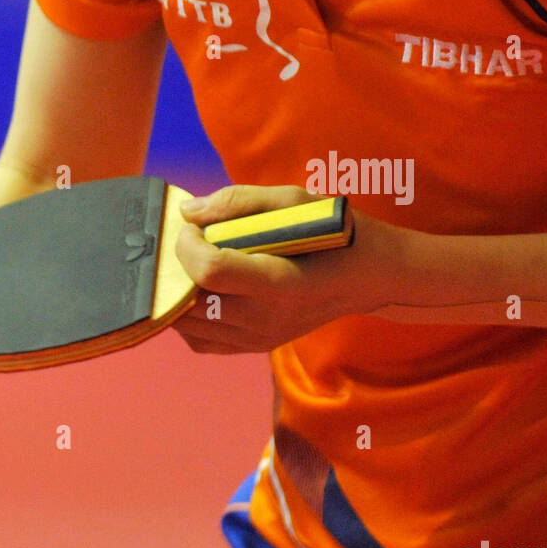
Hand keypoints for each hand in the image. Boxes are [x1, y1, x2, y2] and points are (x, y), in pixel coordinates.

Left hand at [173, 185, 398, 353]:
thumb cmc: (332, 232)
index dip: (187, 244)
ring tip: (193, 263)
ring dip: (178, 292)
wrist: (369, 276)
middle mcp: (266, 319)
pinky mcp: (256, 346)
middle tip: (189, 241)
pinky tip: (199, 289)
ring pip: (189, 326)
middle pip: (192, 302)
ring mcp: (260, 339)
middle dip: (176, 266)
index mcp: (279, 281)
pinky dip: (187, 317)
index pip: (210, 271)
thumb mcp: (292, 201)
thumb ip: (237, 203)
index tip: (193, 225)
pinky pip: (201, 341)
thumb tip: (187, 213)